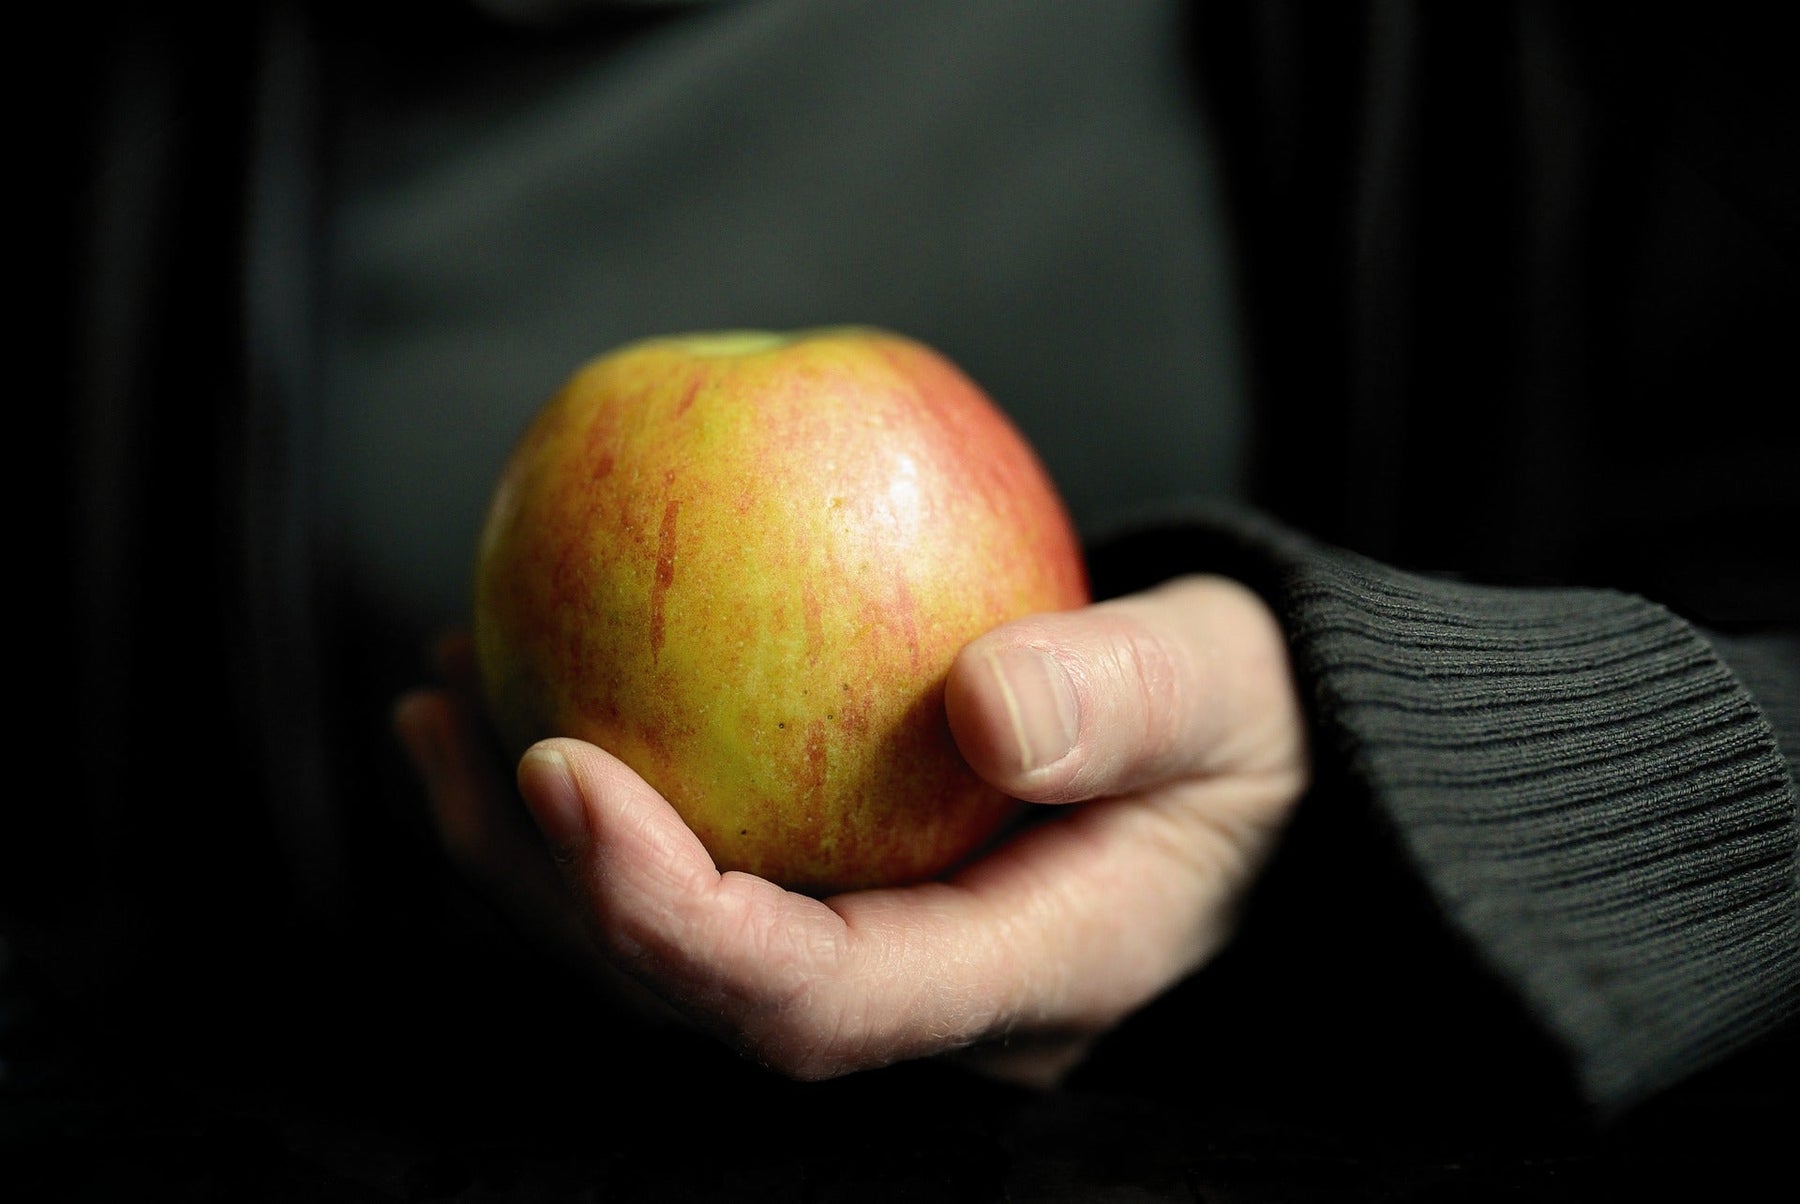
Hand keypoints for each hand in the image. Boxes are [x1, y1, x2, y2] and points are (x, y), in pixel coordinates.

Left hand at [395, 575, 1308, 1085]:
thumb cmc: (1256, 725)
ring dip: (537, 844)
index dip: (665, 916)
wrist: (1264, 763)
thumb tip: (977, 704)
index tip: (560, 770)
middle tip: (444, 729)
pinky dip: (610, 788)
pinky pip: (710, 860)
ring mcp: (885, 955)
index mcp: (1019, 977)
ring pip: (674, 944)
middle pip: (696, 994)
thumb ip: (1125, 701)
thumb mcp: (1227, 690)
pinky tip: (542, 670)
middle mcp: (926, 997)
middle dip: (545, 889)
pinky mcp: (856, 894)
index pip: (810, 1004)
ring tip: (442, 692)